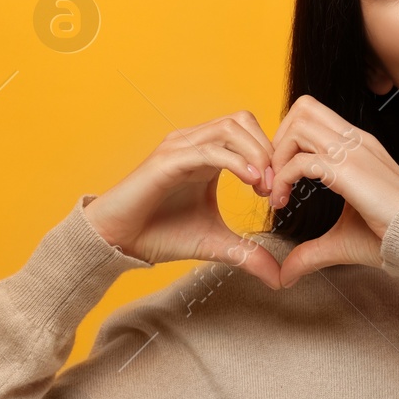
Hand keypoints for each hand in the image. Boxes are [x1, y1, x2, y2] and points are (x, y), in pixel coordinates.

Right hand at [83, 112, 283, 288]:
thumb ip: (248, 254)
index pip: (248, 132)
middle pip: (242, 120)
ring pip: (229, 128)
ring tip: (264, 186)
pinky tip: (251, 183)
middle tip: (274, 187)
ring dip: (255, 153)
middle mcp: (193, 143)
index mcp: (207, 154)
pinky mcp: (167, 161)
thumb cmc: (161, 235)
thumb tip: (279, 278)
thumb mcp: (216, 244)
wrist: (119, 242)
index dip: (270, 155)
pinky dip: (235, 162)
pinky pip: (208, 150)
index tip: (278, 191)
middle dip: (267, 150)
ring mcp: (179, 148)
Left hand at [266, 94, 398, 287]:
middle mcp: (356, 140)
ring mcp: (354, 151)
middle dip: (279, 140)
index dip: (289, 140)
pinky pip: (301, 161)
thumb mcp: (341, 238)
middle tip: (272, 177)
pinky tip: (282, 203)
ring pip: (299, 127)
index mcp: (358, 146)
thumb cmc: (389, 237)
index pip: (314, 116)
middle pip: (303, 109)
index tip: (280, 176)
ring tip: (274, 190)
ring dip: (278, 157)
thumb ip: (311, 250)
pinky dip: (282, 178)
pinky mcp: (349, 170)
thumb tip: (286, 275)